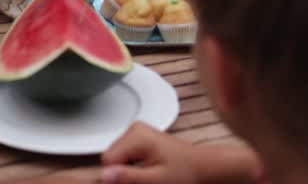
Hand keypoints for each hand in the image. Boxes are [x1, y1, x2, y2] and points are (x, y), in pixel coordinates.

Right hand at [100, 123, 261, 183]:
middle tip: (147, 180)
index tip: (135, 183)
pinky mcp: (141, 139)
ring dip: (129, 171)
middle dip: (124, 174)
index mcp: (136, 136)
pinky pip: (127, 156)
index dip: (118, 177)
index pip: (107, 160)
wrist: (204, 167)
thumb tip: (104, 176)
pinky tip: (149, 171)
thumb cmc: (187, 173)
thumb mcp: (156, 180)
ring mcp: (138, 133)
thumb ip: (128, 177)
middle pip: (112, 158)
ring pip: (118, 159)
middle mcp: (135, 129)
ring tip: (151, 176)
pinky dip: (134, 167)